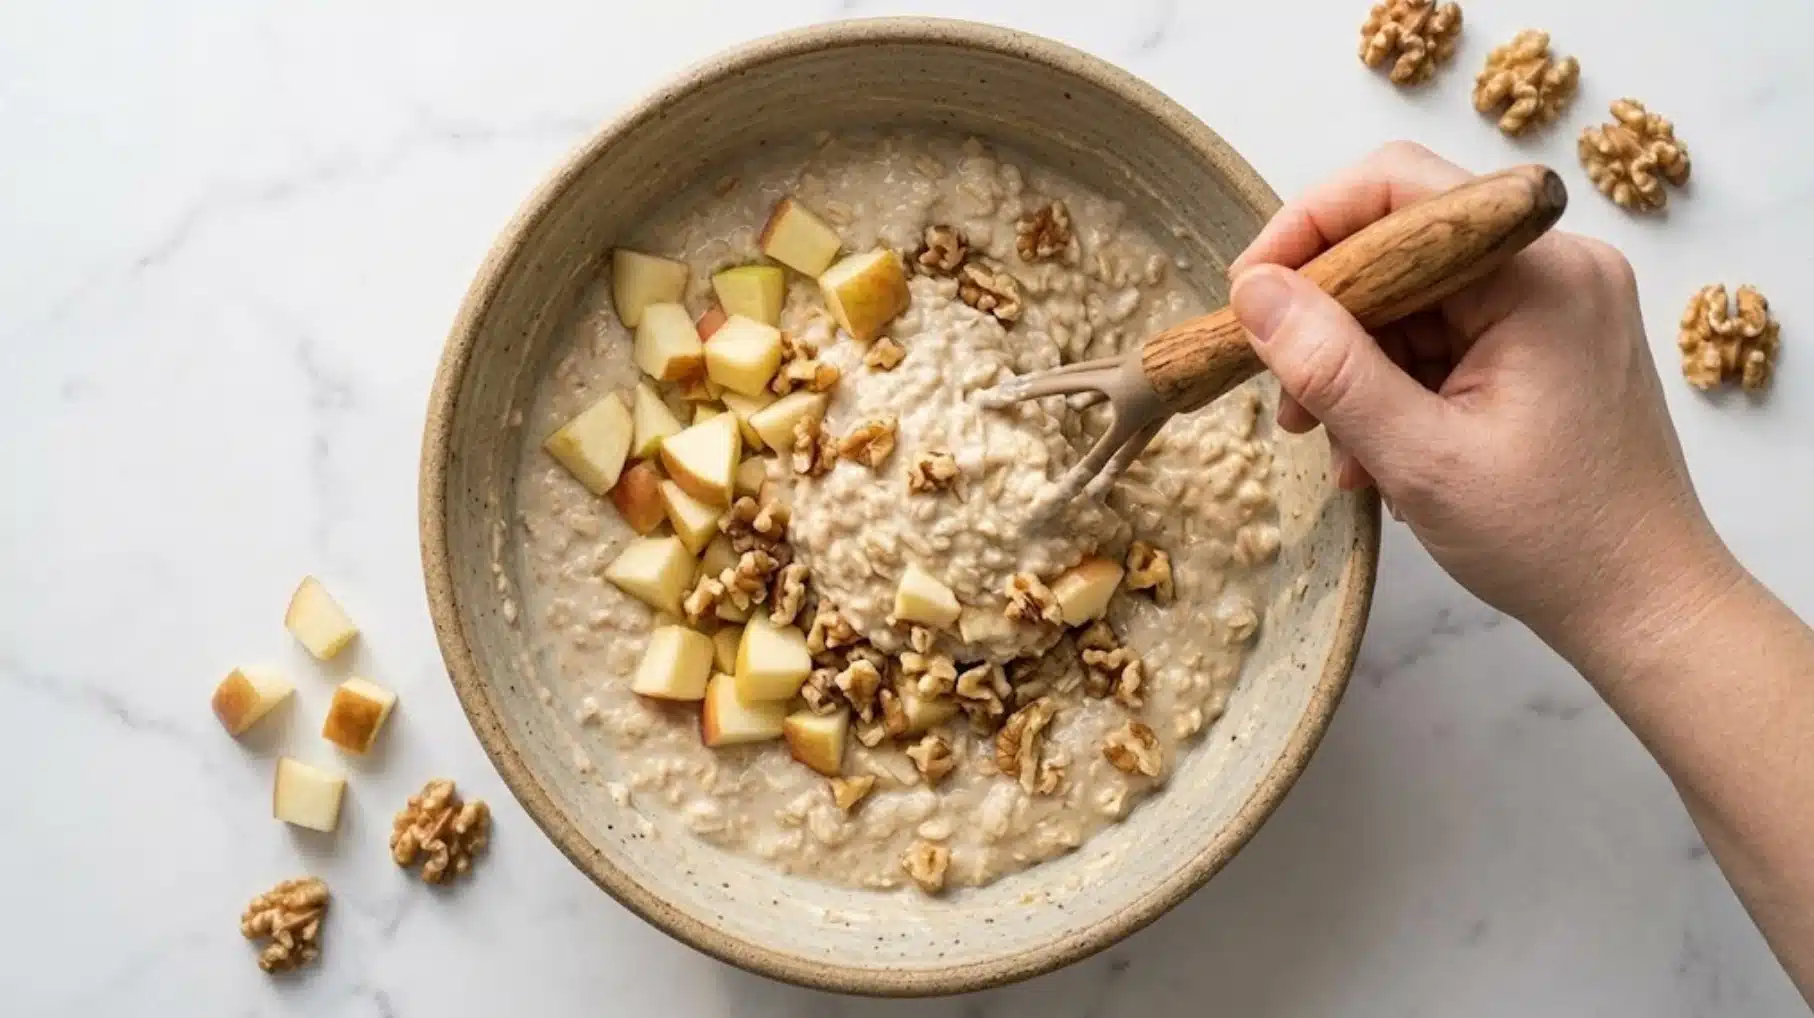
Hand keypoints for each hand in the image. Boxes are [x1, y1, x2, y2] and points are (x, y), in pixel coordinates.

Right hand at [1227, 142, 1736, 659]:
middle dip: (1327, 316)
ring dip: (1354, 363)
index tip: (1248, 295)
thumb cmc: (1552, 540)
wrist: (1646, 606)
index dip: (1307, 227)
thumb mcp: (1420, 457)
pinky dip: (1394, 383)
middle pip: (1401, 245)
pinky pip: (1445, 334)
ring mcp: (1556, 305)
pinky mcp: (1547, 344)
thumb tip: (1253, 292)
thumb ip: (1332, 367)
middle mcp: (1557, 267)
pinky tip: (1373, 451)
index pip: (1399, 191)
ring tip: (1328, 442)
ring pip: (1414, 296)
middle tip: (1282, 395)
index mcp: (1541, 275)